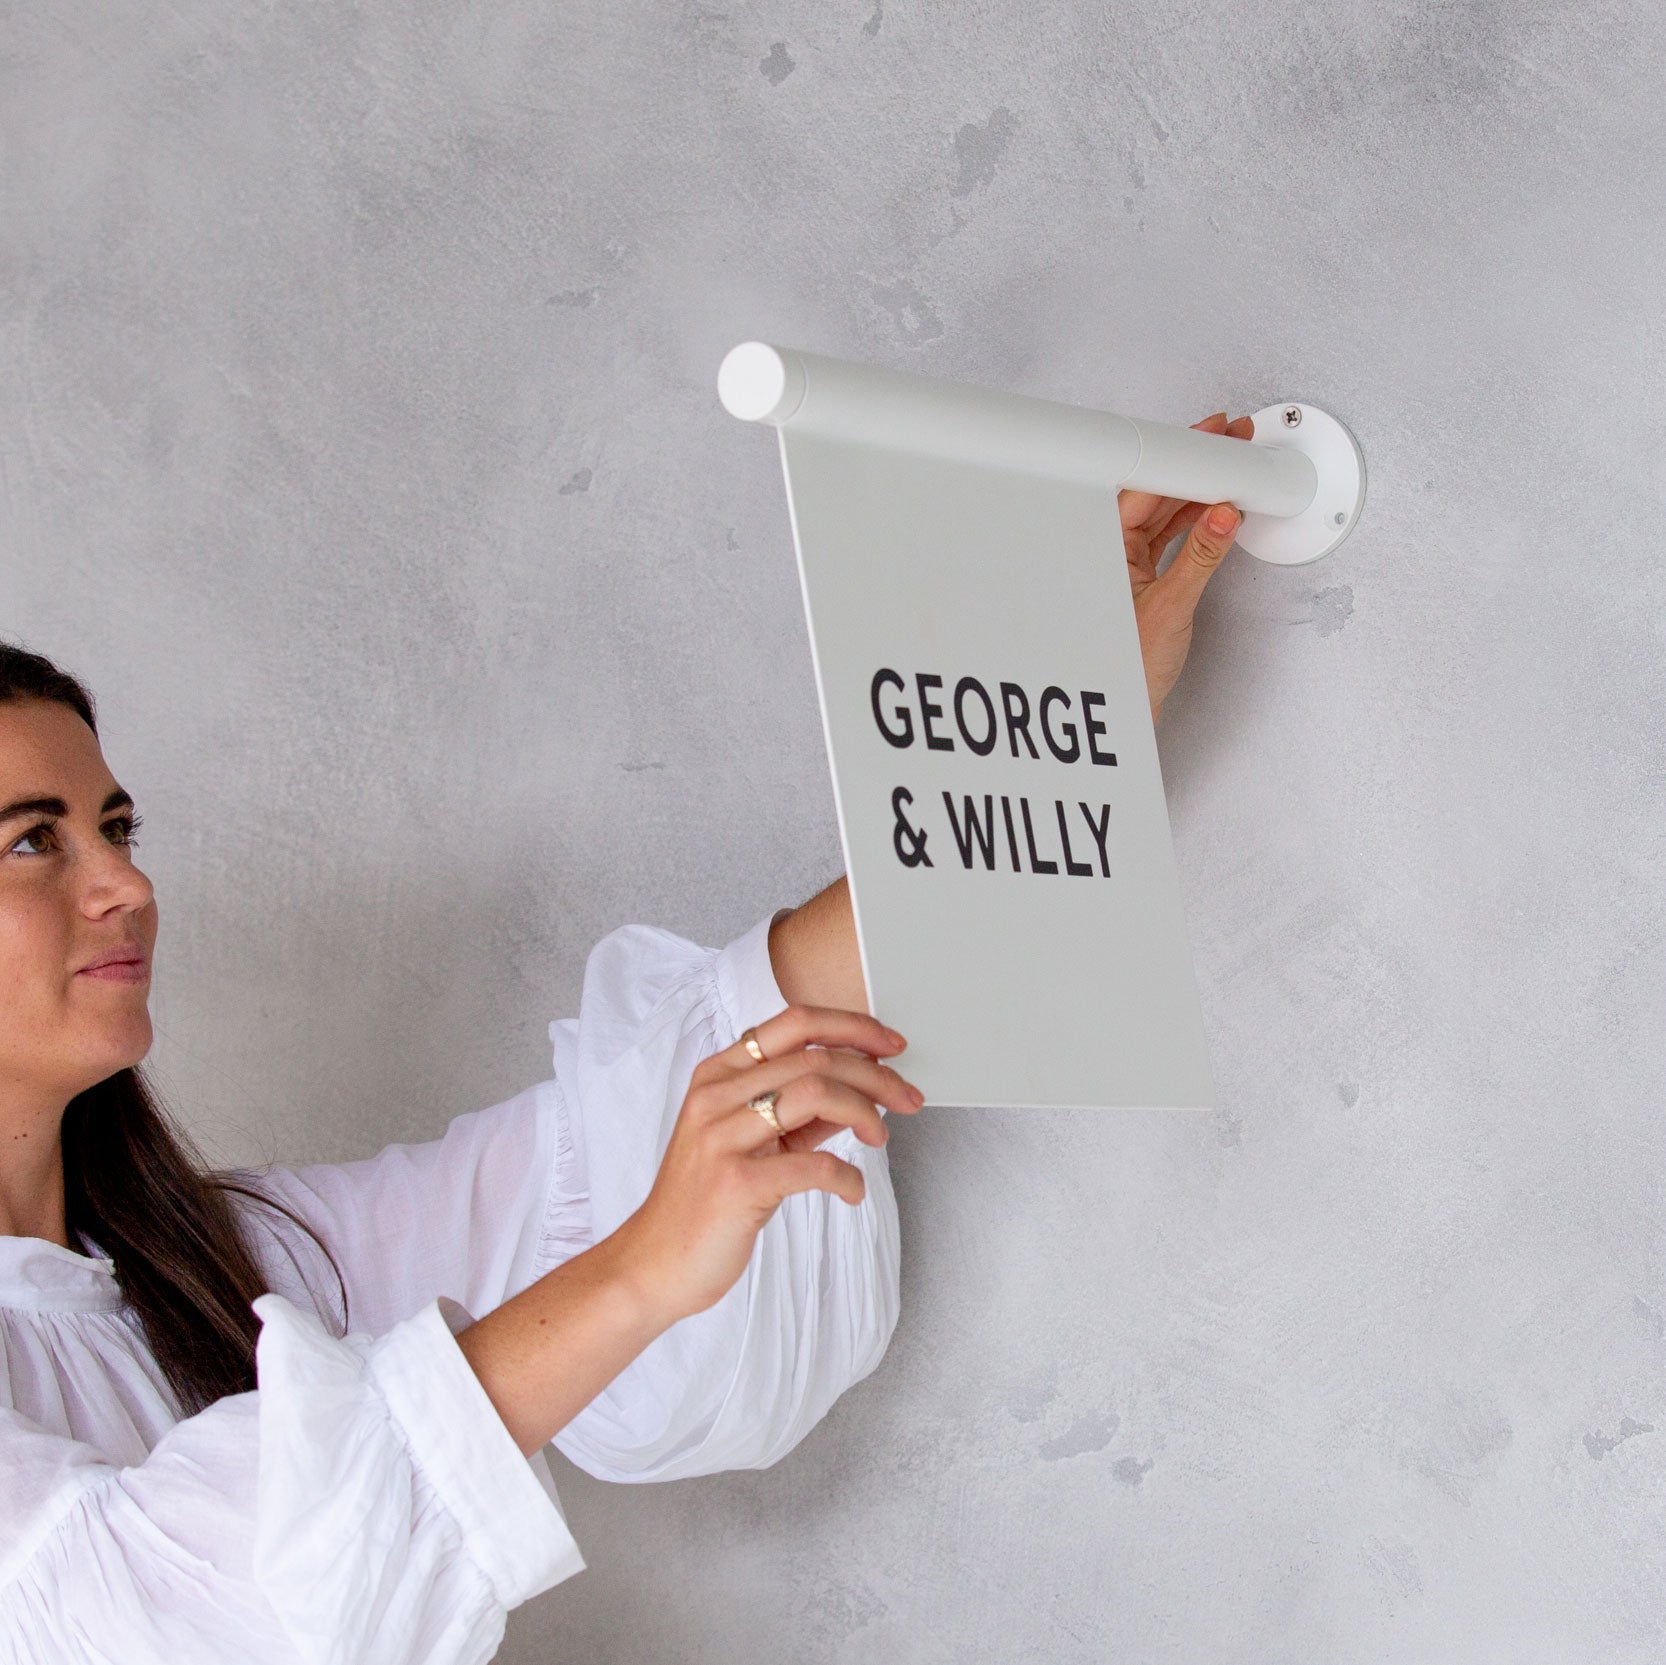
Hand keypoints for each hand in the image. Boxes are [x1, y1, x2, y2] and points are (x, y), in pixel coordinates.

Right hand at [611, 1006, 922, 1324]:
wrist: (655, 1263)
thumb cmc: (704, 1201)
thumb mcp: (749, 1141)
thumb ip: (798, 1112)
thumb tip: (859, 1088)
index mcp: (717, 1074)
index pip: (794, 1023)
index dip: (852, 1027)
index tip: (891, 1045)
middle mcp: (716, 1097)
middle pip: (816, 1058)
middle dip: (876, 1074)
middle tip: (907, 1097)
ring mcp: (722, 1138)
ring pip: (817, 1093)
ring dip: (866, 1112)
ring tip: (879, 1137)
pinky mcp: (736, 1184)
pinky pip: (814, 1165)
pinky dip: (847, 1176)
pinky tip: (851, 1190)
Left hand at [1119, 410, 1254, 723]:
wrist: (1127, 707)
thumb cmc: (1128, 668)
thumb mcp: (1173, 607)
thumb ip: (1202, 557)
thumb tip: (1223, 515)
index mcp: (1102, 548)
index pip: (1144, 488)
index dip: (1179, 458)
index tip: (1211, 439)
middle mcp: (1109, 549)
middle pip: (1155, 492)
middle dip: (1194, 465)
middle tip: (1230, 441)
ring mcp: (1127, 560)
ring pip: (1165, 510)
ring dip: (1198, 489)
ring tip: (1232, 466)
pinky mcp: (1144, 573)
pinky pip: (1170, 533)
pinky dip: (1196, 518)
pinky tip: (1220, 505)